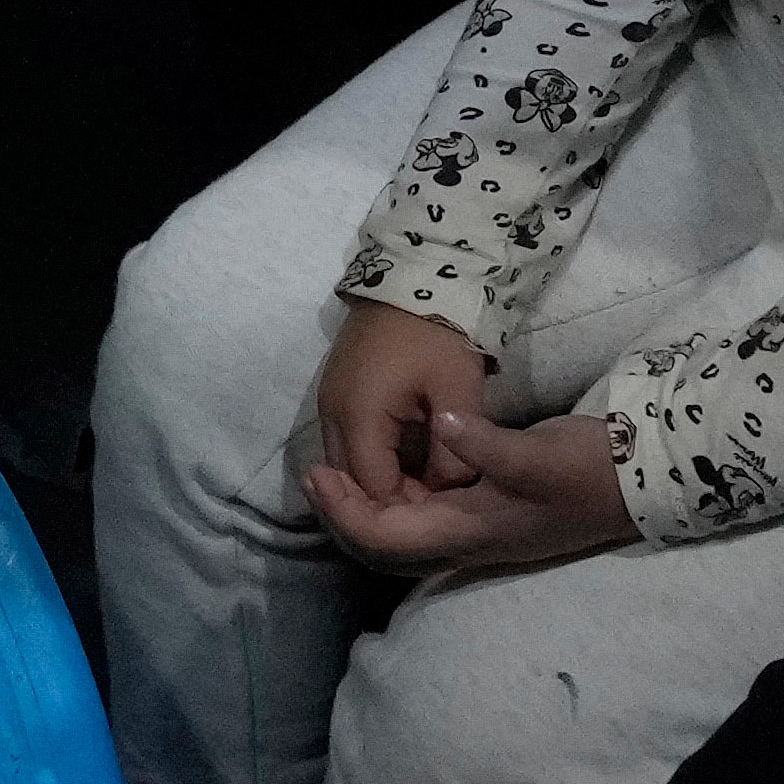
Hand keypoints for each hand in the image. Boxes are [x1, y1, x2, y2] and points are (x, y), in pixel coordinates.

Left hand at [295, 307, 625, 575]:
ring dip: (366, 505)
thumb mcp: (540, 454)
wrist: (638, 484)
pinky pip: (424, 512)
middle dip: (344, 514)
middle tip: (313, 474)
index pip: (386, 537)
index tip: (315, 476)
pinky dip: (395, 495)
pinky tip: (388, 465)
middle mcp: (466, 539)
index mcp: (470, 531)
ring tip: (336, 469)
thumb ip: (488, 444)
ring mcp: (477, 527)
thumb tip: (446, 421)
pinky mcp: (488, 510)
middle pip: (386, 543)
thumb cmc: (589, 471)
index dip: (344, 513)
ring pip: (403, 530)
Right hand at [306, 299, 493, 522]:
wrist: (413, 272)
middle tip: (434, 500)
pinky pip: (347, 440)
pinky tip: (406, 455)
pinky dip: (371, 455)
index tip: (445, 511)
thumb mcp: (456, 390)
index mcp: (357, 417)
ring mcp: (327, 401)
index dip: (409, 507)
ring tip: (422, 480)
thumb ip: (454, 449)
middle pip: (352, 482)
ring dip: (379, 477)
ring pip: (345, 463)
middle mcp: (331, 415)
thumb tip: (451, 491)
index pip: (375, 490)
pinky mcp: (335, 390)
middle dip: (390, 498)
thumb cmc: (438, 332)